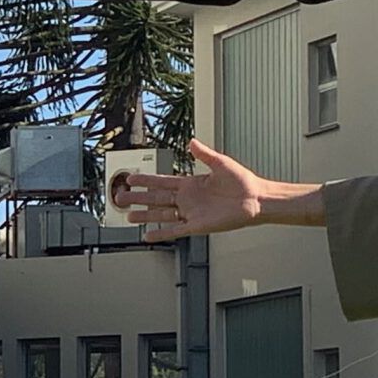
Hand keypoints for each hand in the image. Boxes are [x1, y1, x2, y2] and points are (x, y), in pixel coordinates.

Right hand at [117, 141, 274, 240]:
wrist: (256, 200)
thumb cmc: (243, 182)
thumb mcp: (220, 163)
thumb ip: (204, 154)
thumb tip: (191, 141)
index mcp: (191, 183)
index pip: (162, 182)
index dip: (146, 181)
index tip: (130, 178)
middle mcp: (188, 199)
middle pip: (156, 198)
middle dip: (138, 198)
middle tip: (120, 197)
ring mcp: (191, 213)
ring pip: (161, 215)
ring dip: (145, 215)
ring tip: (128, 216)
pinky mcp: (197, 226)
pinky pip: (175, 230)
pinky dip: (161, 233)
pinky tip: (148, 235)